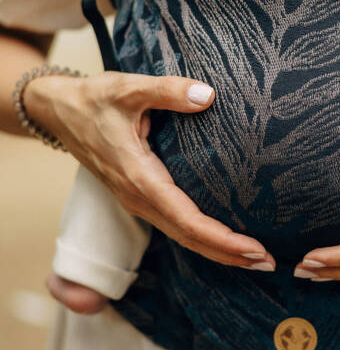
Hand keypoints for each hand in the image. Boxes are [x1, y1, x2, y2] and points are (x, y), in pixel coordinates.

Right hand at [24, 71, 273, 268]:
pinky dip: (202, 237)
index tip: (253, 248)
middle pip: (189, 238)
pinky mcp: (140, 196)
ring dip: (218, 250)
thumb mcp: (128, 87)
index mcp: (139, 177)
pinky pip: (175, 225)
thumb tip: (207, 95)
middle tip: (268, 262)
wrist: (60, 110)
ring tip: (255, 257)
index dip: (221, 239)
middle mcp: (138, 197)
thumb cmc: (94, 99)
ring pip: (182, 236)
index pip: (186, 220)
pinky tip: (225, 238)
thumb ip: (167, 90)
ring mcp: (138, 200)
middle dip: (228, 253)